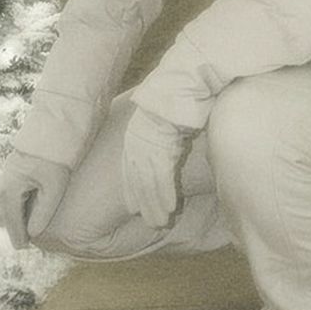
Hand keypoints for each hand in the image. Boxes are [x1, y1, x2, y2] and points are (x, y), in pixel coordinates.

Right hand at [0, 149, 71, 249]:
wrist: (57, 124)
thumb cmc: (57, 157)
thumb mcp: (54, 187)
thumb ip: (43, 212)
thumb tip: (33, 233)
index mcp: (11, 188)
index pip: (12, 219)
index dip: (18, 235)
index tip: (23, 249)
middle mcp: (6, 180)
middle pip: (9, 210)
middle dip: (16, 225)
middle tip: (24, 242)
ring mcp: (11, 170)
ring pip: (13, 199)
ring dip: (19, 213)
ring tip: (27, 227)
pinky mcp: (19, 164)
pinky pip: (17, 189)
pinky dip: (22, 201)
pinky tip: (31, 205)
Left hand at [121, 104, 190, 228]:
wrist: (181, 85)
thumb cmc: (175, 102)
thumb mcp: (160, 122)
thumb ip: (159, 138)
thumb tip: (167, 149)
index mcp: (134, 136)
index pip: (129, 170)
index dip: (132, 191)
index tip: (133, 209)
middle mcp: (137, 143)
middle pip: (138, 181)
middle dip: (145, 204)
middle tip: (153, 223)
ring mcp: (149, 145)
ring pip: (149, 183)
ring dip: (155, 205)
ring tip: (160, 223)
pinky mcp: (163, 146)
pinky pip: (163, 175)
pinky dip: (166, 193)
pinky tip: (171, 207)